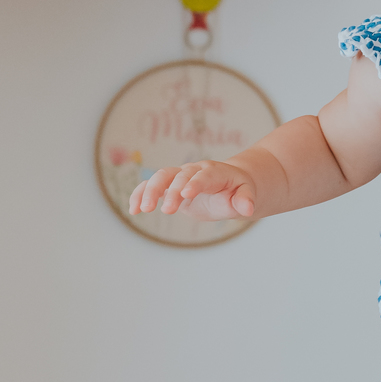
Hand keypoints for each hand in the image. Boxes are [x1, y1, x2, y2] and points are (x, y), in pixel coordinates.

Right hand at [129, 161, 257, 220]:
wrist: (230, 184)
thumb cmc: (238, 190)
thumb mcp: (245, 195)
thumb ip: (244, 200)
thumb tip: (247, 209)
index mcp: (214, 172)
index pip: (203, 176)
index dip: (195, 183)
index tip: (186, 195)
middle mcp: (194, 171)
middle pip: (178, 175)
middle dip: (171, 191)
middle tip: (166, 210)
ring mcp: (179, 176)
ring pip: (161, 177)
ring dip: (150, 191)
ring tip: (142, 210)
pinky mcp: (169, 186)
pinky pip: (151, 186)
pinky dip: (141, 195)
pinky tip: (133, 209)